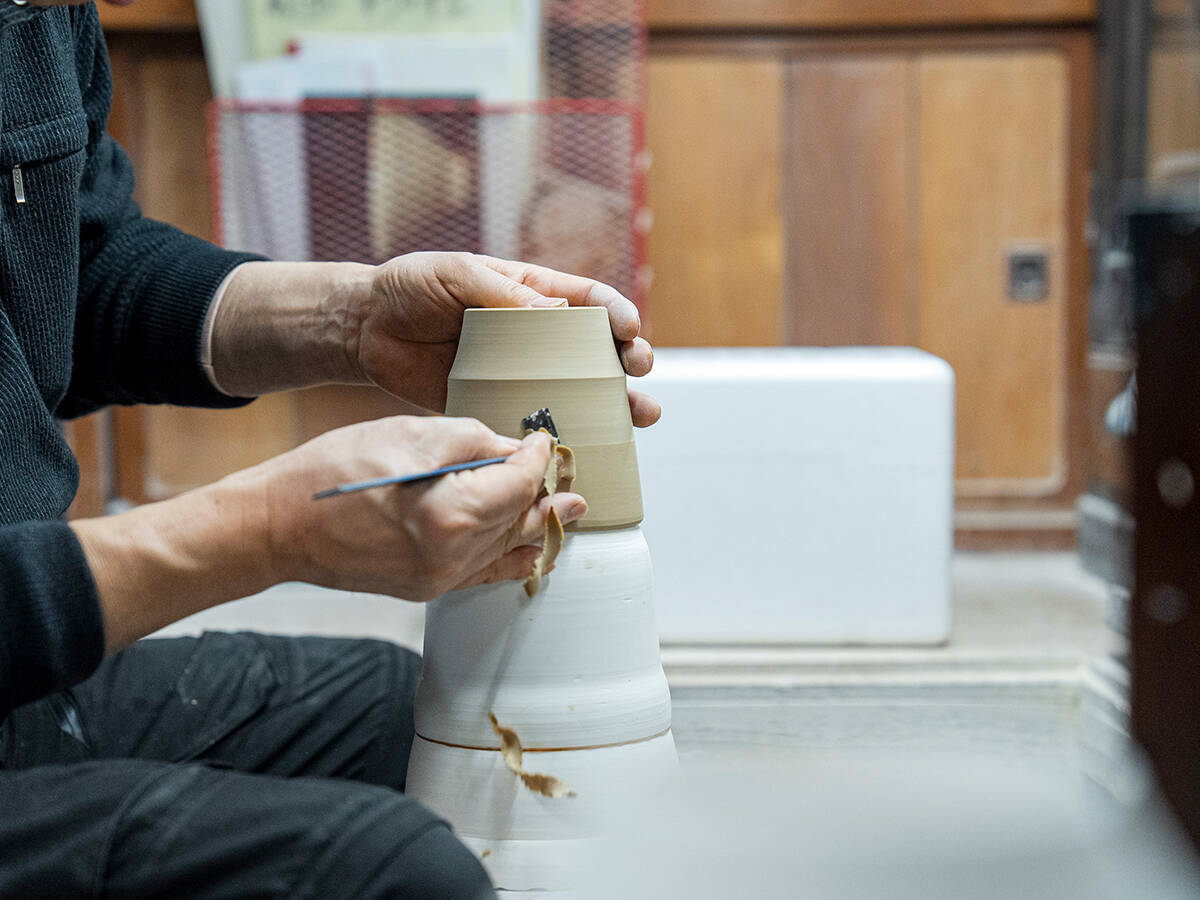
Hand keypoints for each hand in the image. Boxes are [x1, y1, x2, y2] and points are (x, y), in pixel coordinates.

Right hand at [258, 417, 582, 600]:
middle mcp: (455, 555)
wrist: (279, 524)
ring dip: (537, 526)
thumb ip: (474, 442)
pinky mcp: (427, 588)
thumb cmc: (337, 469)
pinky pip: (485, 576)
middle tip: (573, 481)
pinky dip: (512, 560)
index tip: (543, 440)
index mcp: (454, 513)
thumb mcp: (412, 434)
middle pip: (520, 518)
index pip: (520, 482)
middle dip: (546, 493)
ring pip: (508, 549)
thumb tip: (513, 450)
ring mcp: (441, 578)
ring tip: (569, 512)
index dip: (538, 457)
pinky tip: (533, 551)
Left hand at [354, 252, 660, 426]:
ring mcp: (517, 373)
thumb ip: (502, 294)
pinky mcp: (494, 404)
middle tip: (641, 369)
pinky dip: (559, 435)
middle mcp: (534, 336)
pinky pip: (533, 421)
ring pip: (577, 390)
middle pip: (596, 349)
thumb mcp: (455, 275)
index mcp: (532, 294)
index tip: (628, 329)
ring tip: (642, 415)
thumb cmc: (411, 288)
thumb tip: (556, 312)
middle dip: (628, 359)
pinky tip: (583, 445)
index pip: (588, 301)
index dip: (615, 313)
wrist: (366, 329)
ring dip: (614, 403)